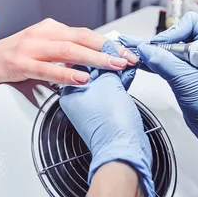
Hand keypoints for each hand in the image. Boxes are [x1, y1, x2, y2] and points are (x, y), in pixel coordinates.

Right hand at [0, 18, 138, 86]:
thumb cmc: (15, 56)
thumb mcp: (43, 48)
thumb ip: (66, 52)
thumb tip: (95, 62)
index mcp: (51, 28)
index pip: (86, 33)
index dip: (108, 43)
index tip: (126, 53)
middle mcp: (43, 33)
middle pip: (82, 38)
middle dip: (107, 50)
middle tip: (127, 59)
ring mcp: (31, 47)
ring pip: (68, 51)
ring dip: (94, 59)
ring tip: (113, 67)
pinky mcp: (20, 63)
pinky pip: (48, 69)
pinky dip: (67, 73)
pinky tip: (82, 78)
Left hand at [60, 41, 154, 196]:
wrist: (124, 150)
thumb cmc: (112, 124)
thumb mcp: (108, 85)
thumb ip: (106, 67)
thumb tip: (109, 56)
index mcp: (69, 93)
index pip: (80, 61)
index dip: (100, 50)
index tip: (115, 46)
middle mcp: (76, 101)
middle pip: (91, 70)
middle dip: (109, 60)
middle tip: (124, 55)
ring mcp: (90, 109)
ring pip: (102, 81)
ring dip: (115, 71)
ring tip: (128, 64)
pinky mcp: (104, 115)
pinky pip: (109, 92)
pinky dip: (119, 83)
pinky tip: (128, 77)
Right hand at [126, 12, 197, 185]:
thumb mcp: (186, 82)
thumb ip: (164, 63)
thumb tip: (146, 49)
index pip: (190, 24)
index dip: (173, 32)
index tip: (161, 46)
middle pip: (176, 35)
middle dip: (157, 41)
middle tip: (139, 46)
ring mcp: (194, 63)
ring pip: (169, 49)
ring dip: (152, 51)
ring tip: (131, 48)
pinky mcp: (185, 74)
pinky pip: (167, 61)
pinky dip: (153, 61)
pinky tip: (140, 60)